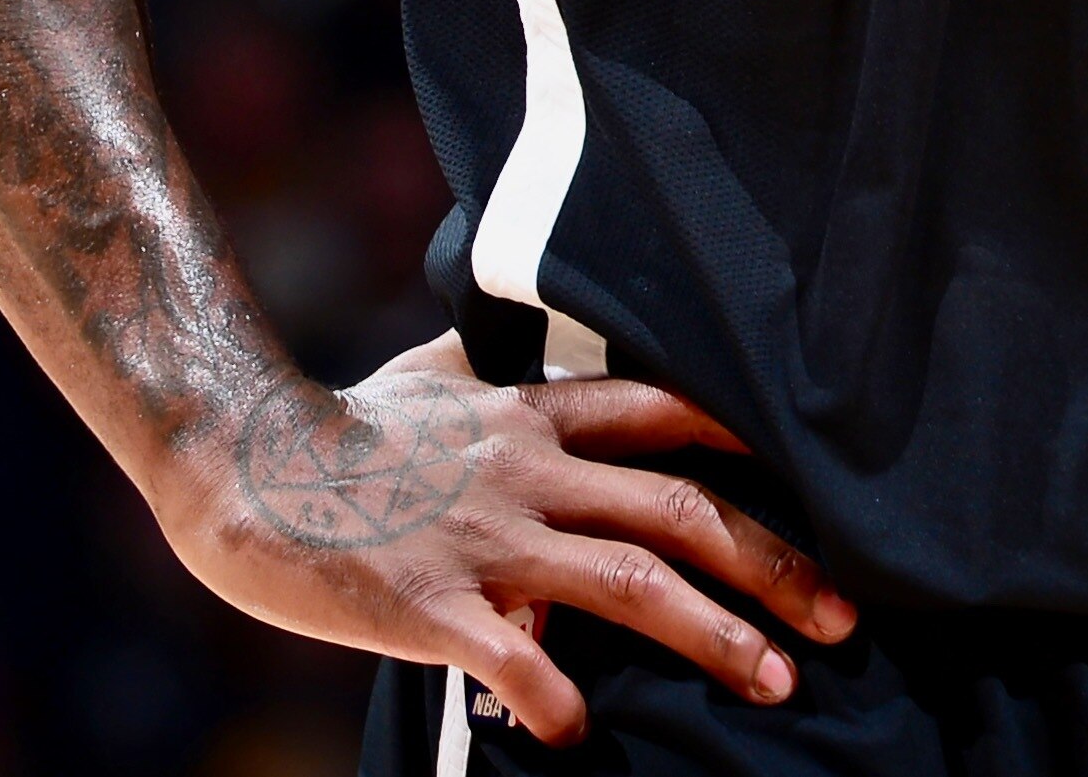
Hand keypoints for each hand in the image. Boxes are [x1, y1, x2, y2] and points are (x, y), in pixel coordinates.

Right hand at [160, 340, 856, 743]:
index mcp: (534, 414)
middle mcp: (529, 468)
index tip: (830, 492)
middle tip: (848, 617)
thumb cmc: (340, 424)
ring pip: (630, 579)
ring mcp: (486, 536)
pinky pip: (518, 659)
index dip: (757, 451)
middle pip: (682, 507)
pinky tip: (587, 737)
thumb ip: (496, 371)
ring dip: (716, 635)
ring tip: (781, 683)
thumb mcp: (434, 374)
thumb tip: (524, 349)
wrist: (239, 460)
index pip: (673, 415)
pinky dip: (561, 701)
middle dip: (776, 564)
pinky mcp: (433, 604)